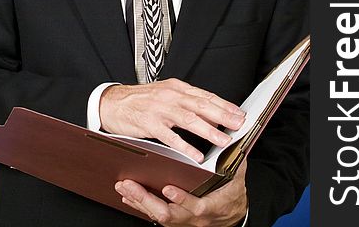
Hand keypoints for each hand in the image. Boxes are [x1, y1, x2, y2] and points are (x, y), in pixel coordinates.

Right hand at [100, 78, 244, 162]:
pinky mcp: (149, 123)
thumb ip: (184, 100)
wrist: (112, 102)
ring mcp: (160, 109)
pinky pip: (170, 136)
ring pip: (189, 119)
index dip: (224, 105)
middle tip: (239, 125)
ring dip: (209, 130)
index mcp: (176, 87)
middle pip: (201, 105)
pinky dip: (185, 146)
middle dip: (223, 116)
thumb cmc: (140, 100)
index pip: (205, 95)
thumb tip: (209, 110)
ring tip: (224, 140)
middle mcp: (171, 95)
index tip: (239, 113)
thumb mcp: (165, 93)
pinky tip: (196, 155)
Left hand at [115, 159, 247, 225]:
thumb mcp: (235, 178)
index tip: (168, 188)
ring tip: (123, 185)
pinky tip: (127, 194)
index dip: (181, 199)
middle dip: (145, 200)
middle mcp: (192, 218)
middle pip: (167, 214)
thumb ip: (233, 160)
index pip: (195, 206)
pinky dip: (139, 204)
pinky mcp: (172, 219)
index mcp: (209, 206)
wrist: (231, 213)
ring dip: (137, 200)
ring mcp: (181, 220)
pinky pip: (153, 214)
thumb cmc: (231, 193)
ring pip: (156, 215)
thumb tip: (234, 140)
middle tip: (129, 185)